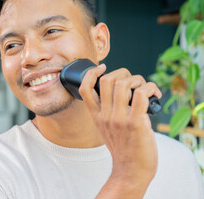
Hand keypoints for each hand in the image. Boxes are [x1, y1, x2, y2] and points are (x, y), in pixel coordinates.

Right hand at [78, 64, 161, 197]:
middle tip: (133, 80)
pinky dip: (150, 88)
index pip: (84, 89)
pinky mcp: (136, 123)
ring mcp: (119, 119)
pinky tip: (155, 94)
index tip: (102, 68)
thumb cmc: (123, 150)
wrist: (131, 171)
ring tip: (146, 87)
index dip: (91, 73)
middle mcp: (105, 116)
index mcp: (96, 116)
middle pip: (106, 80)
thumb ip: (108, 112)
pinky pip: (141, 94)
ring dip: (138, 79)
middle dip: (122, 72)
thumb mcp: (107, 130)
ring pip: (124, 84)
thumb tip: (123, 92)